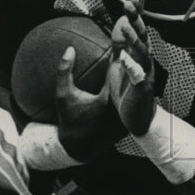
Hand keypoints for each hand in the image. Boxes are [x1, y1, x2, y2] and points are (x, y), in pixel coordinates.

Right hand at [55, 46, 124, 160]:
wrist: (78, 145)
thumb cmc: (70, 118)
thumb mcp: (62, 95)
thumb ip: (64, 71)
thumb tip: (70, 49)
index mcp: (105, 100)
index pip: (116, 73)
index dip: (117, 58)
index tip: (116, 49)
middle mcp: (118, 110)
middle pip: (128, 83)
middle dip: (127, 69)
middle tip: (126, 57)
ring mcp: (125, 118)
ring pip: (132, 96)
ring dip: (131, 84)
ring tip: (129, 73)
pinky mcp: (128, 125)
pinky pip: (131, 107)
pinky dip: (130, 99)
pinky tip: (127, 90)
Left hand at [108, 0, 156, 136]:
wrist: (137, 119)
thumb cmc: (128, 92)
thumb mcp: (120, 64)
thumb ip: (120, 45)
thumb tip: (120, 22)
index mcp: (139, 55)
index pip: (137, 30)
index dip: (135, 14)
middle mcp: (145, 61)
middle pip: (142, 36)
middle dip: (136, 19)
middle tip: (129, 3)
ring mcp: (146, 74)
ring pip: (142, 53)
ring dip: (134, 39)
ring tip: (126, 25)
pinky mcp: (143, 90)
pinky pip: (139, 77)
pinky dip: (133, 68)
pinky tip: (126, 59)